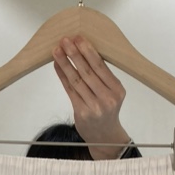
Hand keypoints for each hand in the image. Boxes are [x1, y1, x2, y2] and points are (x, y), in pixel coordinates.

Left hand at [52, 36, 129, 159]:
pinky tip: (57, 65)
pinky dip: (63, 76)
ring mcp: (94, 107)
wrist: (104, 136)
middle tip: (65, 40)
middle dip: (75, 54)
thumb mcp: (111, 93)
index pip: (101, 67)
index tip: (79, 38)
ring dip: (65, 64)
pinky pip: (70, 90)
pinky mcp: (82, 113)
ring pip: (77, 80)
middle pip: (88, 72)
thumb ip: (102, 77)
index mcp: (117, 90)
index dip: (88, 51)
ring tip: (57, 50)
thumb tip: (84, 51)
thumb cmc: (106, 110)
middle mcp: (107, 99)